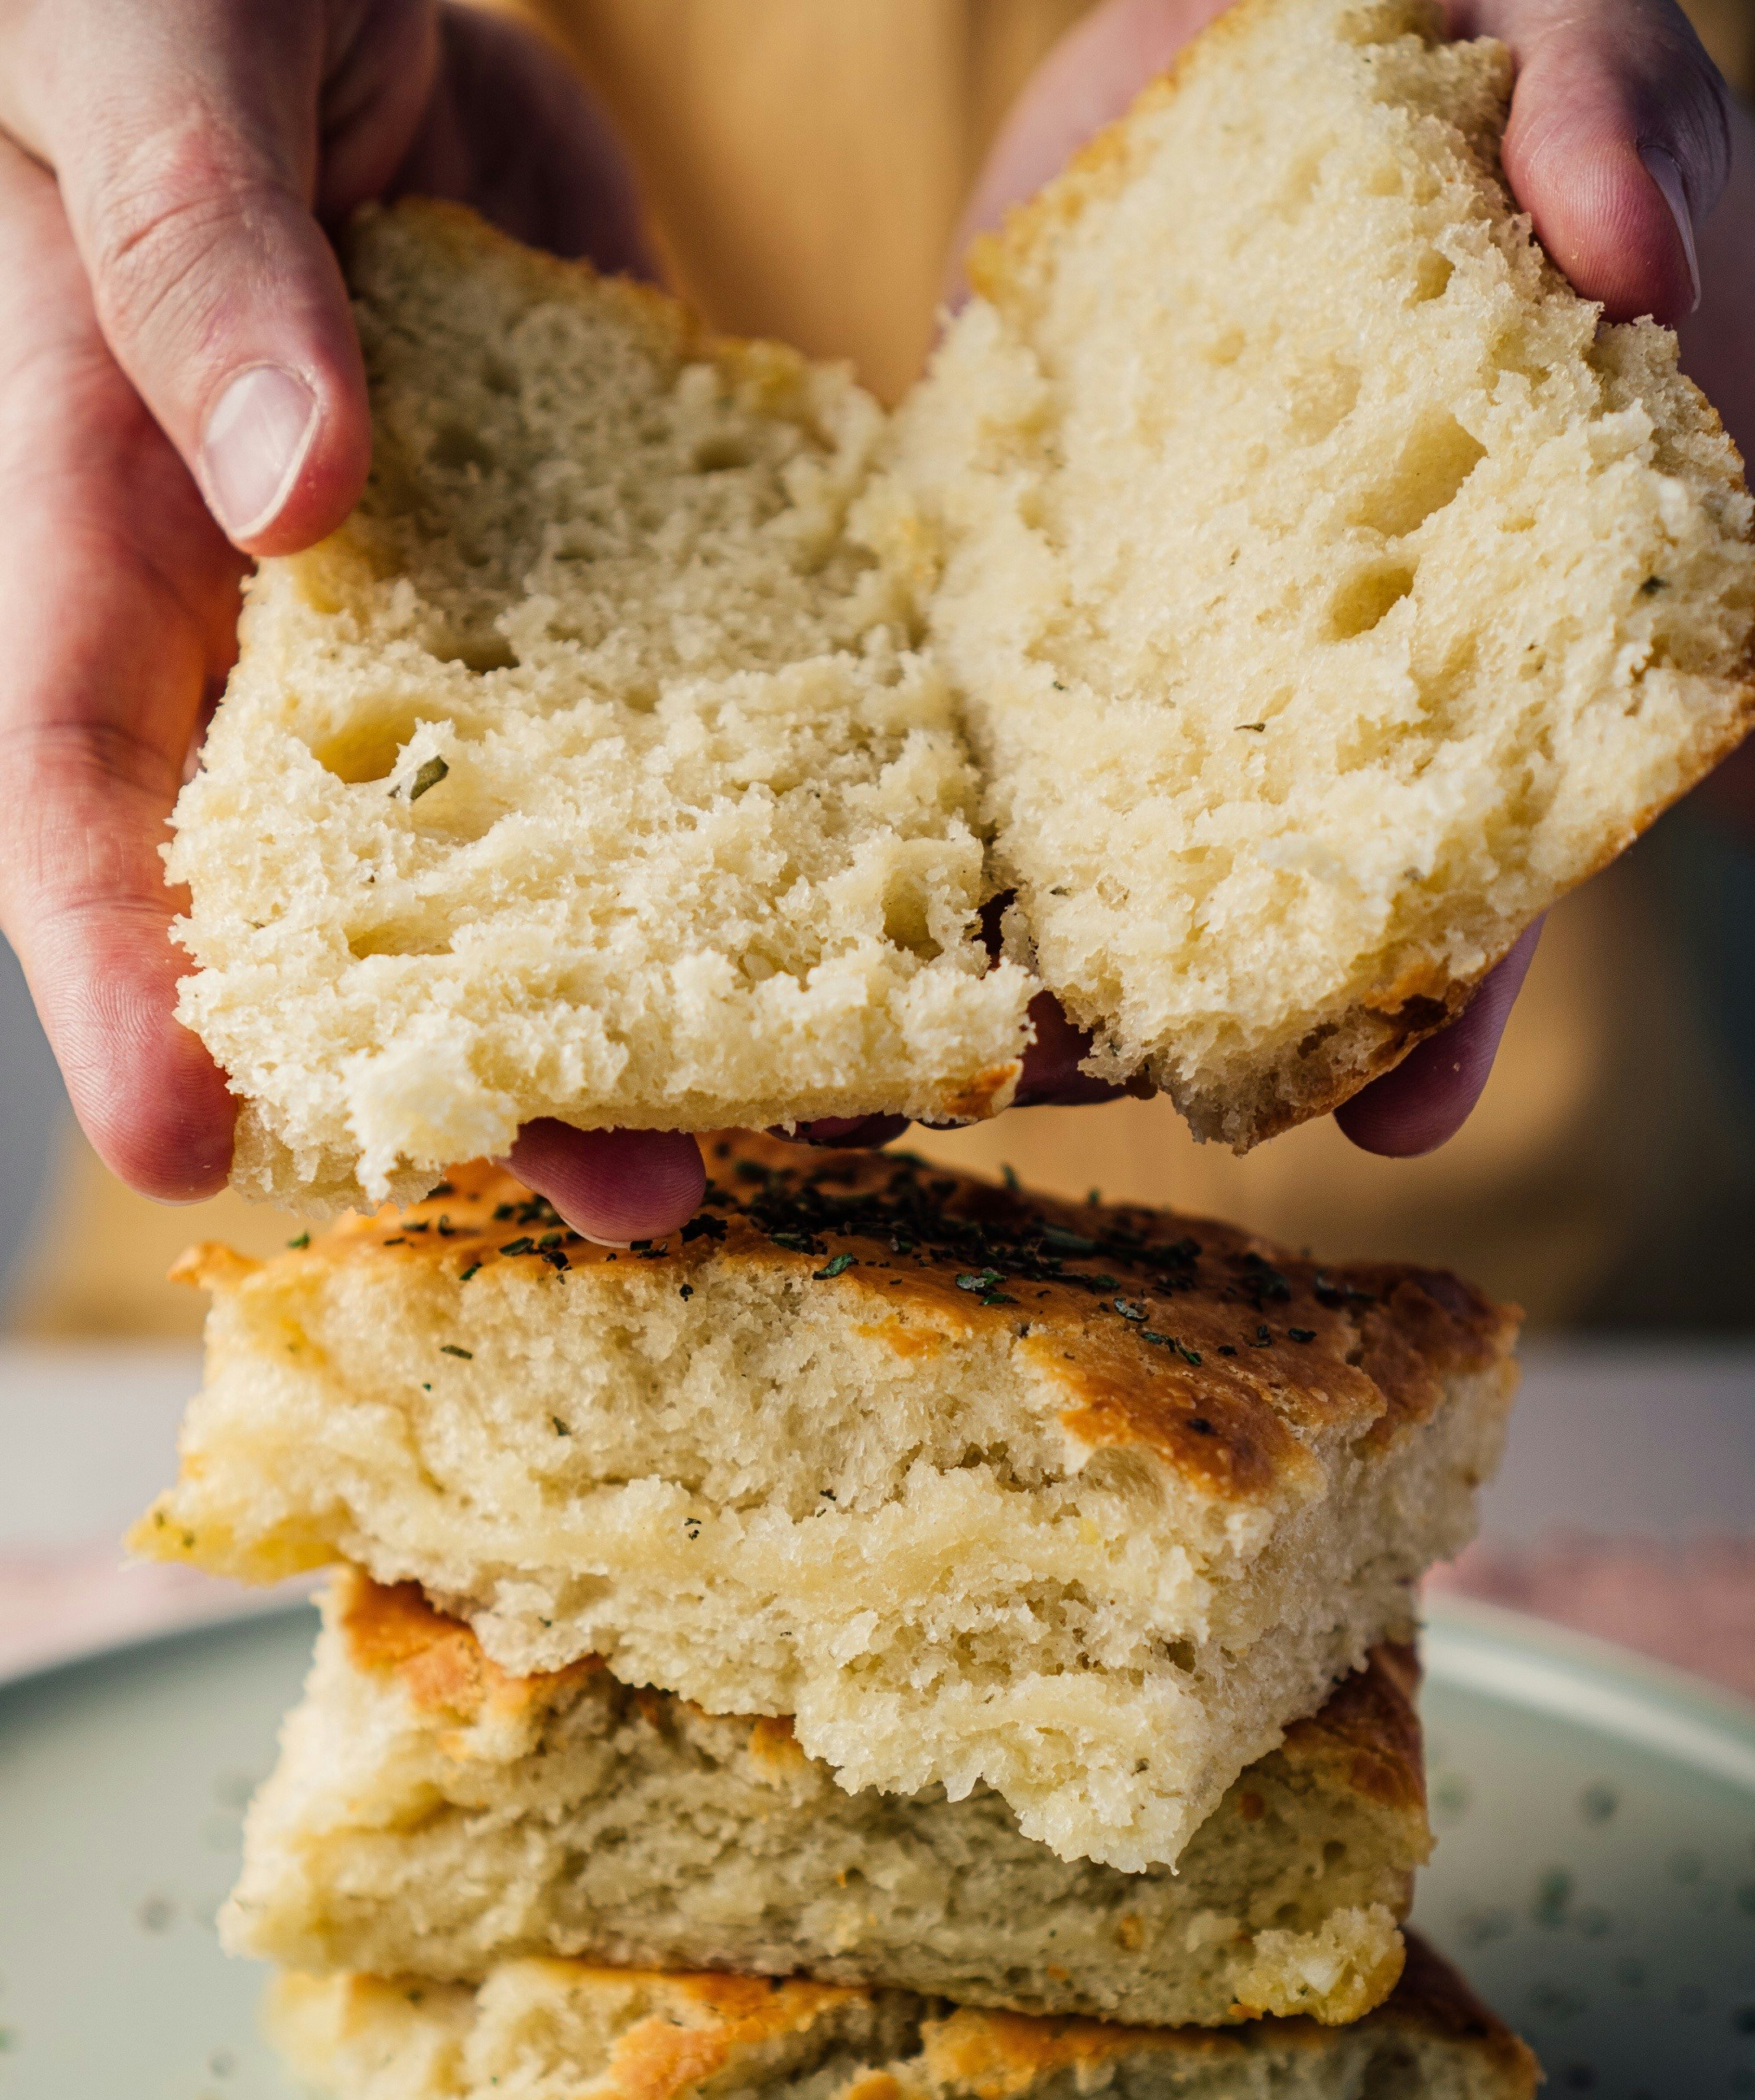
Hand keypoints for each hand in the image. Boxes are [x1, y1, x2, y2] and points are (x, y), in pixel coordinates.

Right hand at [0, 1, 674, 1237]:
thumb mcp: (156, 78)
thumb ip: (201, 266)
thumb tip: (294, 491)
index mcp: (108, 546)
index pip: (78, 810)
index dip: (120, 994)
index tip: (188, 1144)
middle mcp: (276, 638)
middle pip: (343, 914)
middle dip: (470, 1070)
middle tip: (611, 1193)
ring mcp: (447, 626)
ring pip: (527, 861)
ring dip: (650, 1001)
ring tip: (780, 1125)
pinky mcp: (585, 578)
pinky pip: (663, 722)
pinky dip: (755, 826)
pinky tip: (867, 918)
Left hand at [954, 0, 1741, 1162]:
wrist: (1230, 33)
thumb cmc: (1438, 25)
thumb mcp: (1556, 27)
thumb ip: (1610, 126)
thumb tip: (1634, 269)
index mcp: (1496, 610)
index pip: (1497, 829)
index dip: (1458, 982)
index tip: (1394, 1111)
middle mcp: (1323, 680)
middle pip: (1275, 905)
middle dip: (1178, 1035)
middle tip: (1084, 1124)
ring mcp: (1155, 659)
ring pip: (1093, 859)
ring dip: (1001, 977)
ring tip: (893, 1077)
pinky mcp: (1007, 600)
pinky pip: (947, 740)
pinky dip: (879, 831)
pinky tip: (792, 899)